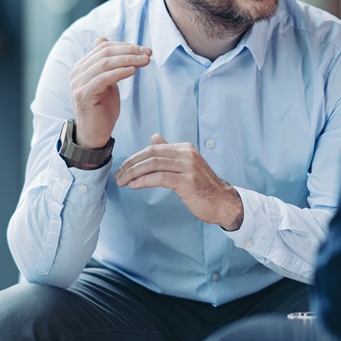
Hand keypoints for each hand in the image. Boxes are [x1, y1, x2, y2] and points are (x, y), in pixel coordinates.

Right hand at [69, 37, 151, 147]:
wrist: (94, 134)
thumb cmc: (102, 108)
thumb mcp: (107, 82)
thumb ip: (106, 64)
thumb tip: (103, 40)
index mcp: (82, 67)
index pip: (104, 47)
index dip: (125, 46)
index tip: (144, 49)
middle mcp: (77, 72)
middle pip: (105, 53)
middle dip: (129, 51)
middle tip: (148, 53)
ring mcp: (78, 83)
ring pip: (105, 63)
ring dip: (128, 60)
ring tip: (145, 61)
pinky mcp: (83, 94)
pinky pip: (103, 78)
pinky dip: (119, 72)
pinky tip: (133, 71)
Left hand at [114, 134, 243, 229]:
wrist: (222, 202)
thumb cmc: (203, 186)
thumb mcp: (186, 165)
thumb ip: (170, 152)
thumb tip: (154, 137)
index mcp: (185, 148)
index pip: (153, 148)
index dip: (135, 158)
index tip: (123, 168)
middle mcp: (187, 154)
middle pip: (151, 155)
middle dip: (131, 165)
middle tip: (118, 176)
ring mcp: (188, 168)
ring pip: (153, 165)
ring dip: (134, 174)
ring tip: (123, 181)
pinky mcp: (188, 182)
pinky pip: (160, 178)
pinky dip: (144, 181)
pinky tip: (135, 185)